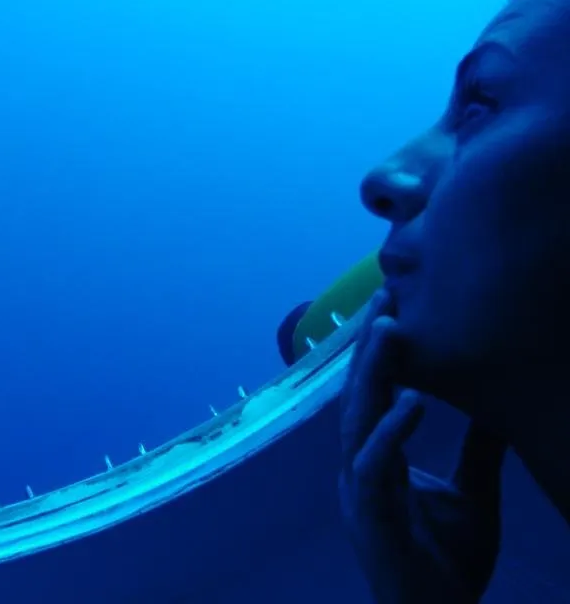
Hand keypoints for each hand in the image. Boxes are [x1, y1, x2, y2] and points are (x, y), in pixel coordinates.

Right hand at [339, 290, 507, 603]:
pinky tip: (411, 401)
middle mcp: (361, 466)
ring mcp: (360, 489)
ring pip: (359, 419)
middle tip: (385, 295)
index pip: (375, 394)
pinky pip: (375, 464)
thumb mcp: (473, 495)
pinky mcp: (370, 515)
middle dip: (370, 345)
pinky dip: (390, 431)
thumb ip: (478, 451)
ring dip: (372, 372)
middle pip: (360, 394)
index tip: (394, 305)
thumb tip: (497, 406)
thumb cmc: (447, 561)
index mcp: (378, 459)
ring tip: (388, 327)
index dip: (380, 352)